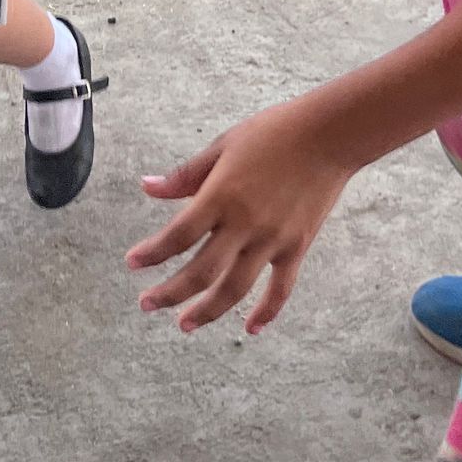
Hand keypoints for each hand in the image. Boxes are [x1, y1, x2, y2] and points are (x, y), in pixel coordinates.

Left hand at [126, 103, 351, 335]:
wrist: (329, 135)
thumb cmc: (274, 133)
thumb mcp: (223, 146)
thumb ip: (186, 175)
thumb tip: (148, 187)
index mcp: (221, 196)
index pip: (178, 234)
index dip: (153, 252)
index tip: (132, 264)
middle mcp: (244, 224)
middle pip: (201, 271)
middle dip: (170, 293)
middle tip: (147, 304)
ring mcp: (272, 240)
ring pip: (235, 289)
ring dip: (208, 311)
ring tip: (185, 325)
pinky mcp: (297, 247)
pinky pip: (280, 289)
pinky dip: (267, 312)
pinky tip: (252, 329)